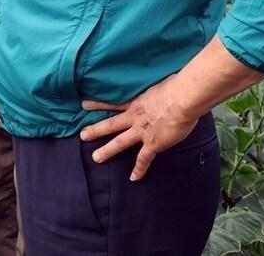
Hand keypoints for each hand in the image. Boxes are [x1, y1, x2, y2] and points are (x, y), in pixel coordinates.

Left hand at [80, 74, 200, 180]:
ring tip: (96, 158)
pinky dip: (139, 169)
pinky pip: (144, 159)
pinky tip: (134, 178)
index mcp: (137, 102)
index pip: (114, 103)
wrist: (182, 99)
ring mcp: (142, 131)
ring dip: (108, 150)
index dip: (99, 104)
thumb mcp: (160, 85)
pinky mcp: (153, 143)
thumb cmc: (175, 87)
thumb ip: (158, 91)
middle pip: (111, 124)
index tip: (84, 105)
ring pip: (120, 142)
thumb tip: (164, 88)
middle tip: (82, 135)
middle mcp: (135, 117)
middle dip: (96, 130)